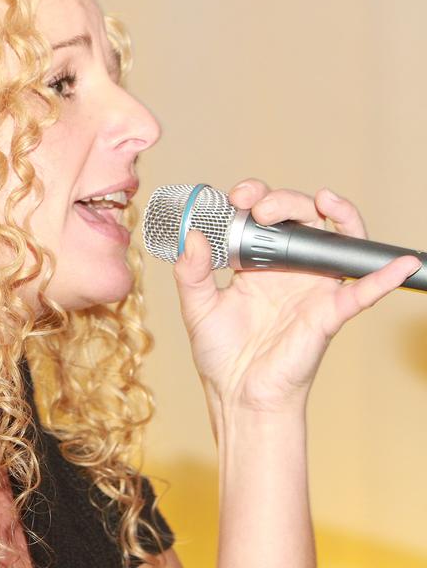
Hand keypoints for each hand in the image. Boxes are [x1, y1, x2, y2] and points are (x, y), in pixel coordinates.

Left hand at [172, 179, 419, 413]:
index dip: (254, 197)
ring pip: (337, 241)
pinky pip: (362, 293)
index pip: (264, 215)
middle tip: (258, 207)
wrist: (237, 394)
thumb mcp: (196, 305)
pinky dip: (383, 276)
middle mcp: (288, 269)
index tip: (236, 197)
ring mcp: (312, 288)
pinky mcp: (328, 314)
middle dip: (283, 200)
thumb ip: (191, 271)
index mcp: (256, 262)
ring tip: (322, 199)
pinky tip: (399, 263)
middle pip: (301, 218)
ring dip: (336, 214)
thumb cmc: (222, 352)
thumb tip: (193, 236)